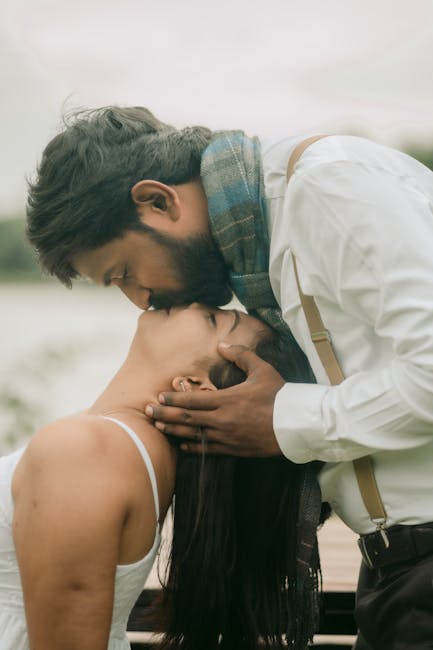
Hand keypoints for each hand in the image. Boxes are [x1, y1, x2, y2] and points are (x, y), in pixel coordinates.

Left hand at [145, 343, 284, 455]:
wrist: (297, 424)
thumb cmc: (280, 395)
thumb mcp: (262, 369)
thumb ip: (240, 355)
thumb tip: (221, 345)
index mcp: (228, 400)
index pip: (192, 400)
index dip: (173, 400)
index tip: (158, 397)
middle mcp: (223, 420)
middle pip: (187, 419)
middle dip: (165, 415)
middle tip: (147, 412)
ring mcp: (227, 437)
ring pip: (194, 435)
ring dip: (174, 432)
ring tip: (158, 428)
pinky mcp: (234, 449)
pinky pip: (208, 450)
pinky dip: (192, 447)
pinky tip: (181, 445)